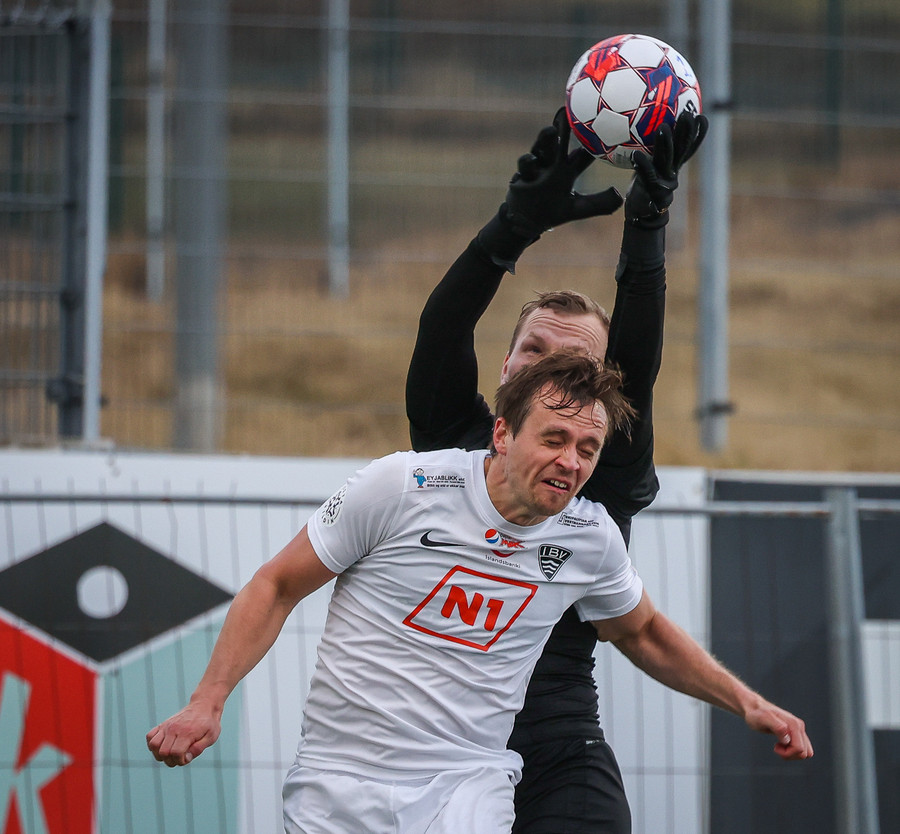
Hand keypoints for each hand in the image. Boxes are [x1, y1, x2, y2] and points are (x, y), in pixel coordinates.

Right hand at [146, 700, 221, 766]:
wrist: (204, 705)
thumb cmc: (209, 723)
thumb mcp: (211, 736)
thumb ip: (199, 749)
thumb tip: (185, 758)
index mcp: (187, 732)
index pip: (176, 753)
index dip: (181, 761)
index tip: (188, 757)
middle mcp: (174, 728)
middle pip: (164, 752)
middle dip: (171, 761)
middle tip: (181, 757)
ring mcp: (167, 726)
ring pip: (153, 745)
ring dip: (160, 755)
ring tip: (171, 753)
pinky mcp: (163, 724)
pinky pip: (149, 736)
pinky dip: (153, 745)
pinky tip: (163, 746)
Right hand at [503, 107, 622, 239]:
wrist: (524, 223)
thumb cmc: (550, 213)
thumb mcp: (578, 208)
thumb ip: (599, 203)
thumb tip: (620, 197)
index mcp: (567, 170)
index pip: (582, 152)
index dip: (591, 138)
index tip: (601, 121)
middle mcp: (553, 165)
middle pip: (560, 143)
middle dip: (563, 127)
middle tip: (568, 111)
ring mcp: (537, 169)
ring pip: (541, 151)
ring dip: (545, 140)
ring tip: (550, 130)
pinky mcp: (522, 178)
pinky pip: (525, 168)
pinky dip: (527, 162)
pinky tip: (530, 158)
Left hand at [625, 110, 708, 227]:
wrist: (643, 215)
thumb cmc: (645, 188)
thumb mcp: (651, 169)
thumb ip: (654, 154)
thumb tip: (648, 130)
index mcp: (675, 165)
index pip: (689, 146)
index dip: (698, 133)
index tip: (701, 116)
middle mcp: (673, 171)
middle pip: (682, 149)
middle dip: (687, 131)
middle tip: (688, 113)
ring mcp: (664, 180)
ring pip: (667, 159)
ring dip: (666, 143)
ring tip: (663, 127)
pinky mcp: (652, 189)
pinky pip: (647, 174)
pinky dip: (642, 164)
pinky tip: (636, 155)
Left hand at [743, 699, 813, 760]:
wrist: (755, 708)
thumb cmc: (756, 714)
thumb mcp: (763, 719)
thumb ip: (776, 727)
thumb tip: (787, 739)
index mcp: (794, 724)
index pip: (799, 749)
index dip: (787, 753)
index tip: (775, 747)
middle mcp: (800, 726)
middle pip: (805, 753)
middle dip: (790, 755)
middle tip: (777, 747)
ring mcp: (799, 729)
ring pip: (806, 752)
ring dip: (792, 754)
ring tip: (780, 746)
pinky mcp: (797, 733)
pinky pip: (802, 749)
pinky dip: (793, 751)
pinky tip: (781, 744)